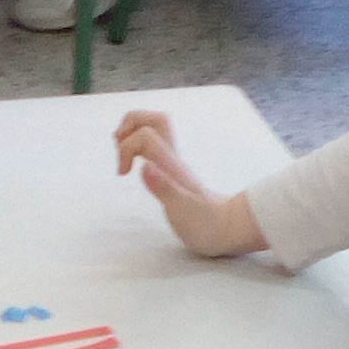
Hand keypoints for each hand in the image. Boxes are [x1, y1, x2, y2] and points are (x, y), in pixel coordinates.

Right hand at [113, 109, 264, 256]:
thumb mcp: (182, 210)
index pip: (146, 135)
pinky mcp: (172, 175)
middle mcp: (172, 159)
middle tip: (119, 149)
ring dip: (132, 135)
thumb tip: (145, 166)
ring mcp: (172, 166)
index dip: (127, 148)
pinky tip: (134, 167)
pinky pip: (154, 149)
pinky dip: (138, 150)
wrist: (229, 229)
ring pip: (153, 131)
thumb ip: (164, 188)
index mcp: (171, 165)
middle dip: (129, 126)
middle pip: (153, 119)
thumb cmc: (207, 224)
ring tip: (123, 157)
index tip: (124, 174)